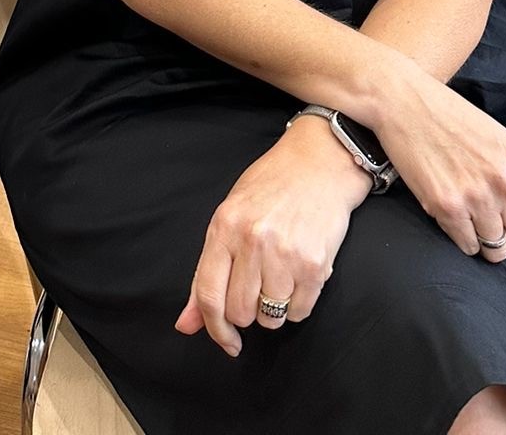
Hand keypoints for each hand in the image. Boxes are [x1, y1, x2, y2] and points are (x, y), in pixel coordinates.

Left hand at [173, 123, 371, 355]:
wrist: (319, 163)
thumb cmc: (271, 188)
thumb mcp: (229, 217)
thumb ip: (206, 272)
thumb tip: (186, 324)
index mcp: (224, 227)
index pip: (208, 294)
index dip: (213, 329)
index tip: (226, 343)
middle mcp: (252, 241)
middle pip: (240, 312)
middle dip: (248, 313)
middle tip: (258, 289)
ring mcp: (284, 253)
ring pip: (271, 317)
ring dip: (274, 309)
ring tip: (281, 277)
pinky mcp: (314, 264)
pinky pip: (300, 311)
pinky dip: (298, 304)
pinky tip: (299, 275)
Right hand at [375, 67, 505, 262]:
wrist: (402, 101)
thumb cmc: (448, 116)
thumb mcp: (498, 139)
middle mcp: (505, 181)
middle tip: (491, 231)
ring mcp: (477, 195)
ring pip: (495, 247)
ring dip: (484, 243)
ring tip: (470, 224)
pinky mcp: (447, 206)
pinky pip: (467, 245)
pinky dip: (462, 239)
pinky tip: (453, 219)